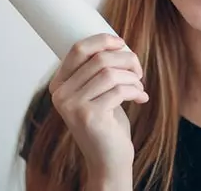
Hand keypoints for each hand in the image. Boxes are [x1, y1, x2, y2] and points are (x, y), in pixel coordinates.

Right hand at [48, 34, 148, 186]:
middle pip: (100, 59)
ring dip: (132, 77)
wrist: (109, 159)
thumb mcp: (98, 91)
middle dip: (126, 60)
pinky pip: (120, 90)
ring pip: (110, 73)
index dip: (103, 40)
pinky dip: (136, 91)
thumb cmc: (107, 121)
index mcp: (59, 84)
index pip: (78, 48)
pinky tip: (141, 98)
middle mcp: (61, 94)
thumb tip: (116, 41)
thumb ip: (98, 70)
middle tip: (139, 71)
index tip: (122, 43)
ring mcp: (72, 106)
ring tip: (139, 86)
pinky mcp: (89, 116)